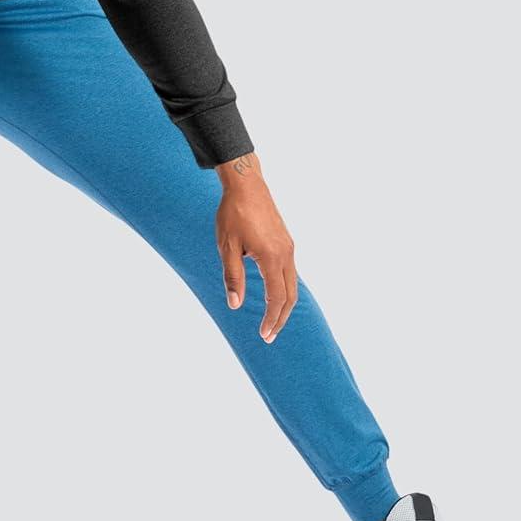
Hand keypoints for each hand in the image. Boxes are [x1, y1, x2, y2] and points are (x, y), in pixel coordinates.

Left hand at [214, 152, 297, 343]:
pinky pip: (290, 272)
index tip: (264, 335)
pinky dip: (285, 289)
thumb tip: (235, 304)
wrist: (246, 184)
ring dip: (284, 304)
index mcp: (271, 257)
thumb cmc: (233, 213)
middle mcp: (286, 254)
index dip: (271, 319)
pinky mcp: (286, 241)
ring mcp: (289, 247)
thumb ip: (233, 277)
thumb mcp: (227, 246)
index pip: (276, 297)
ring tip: (272, 320)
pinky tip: (274, 294)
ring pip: (292, 284)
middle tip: (269, 336)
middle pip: (290, 295)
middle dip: (280, 317)